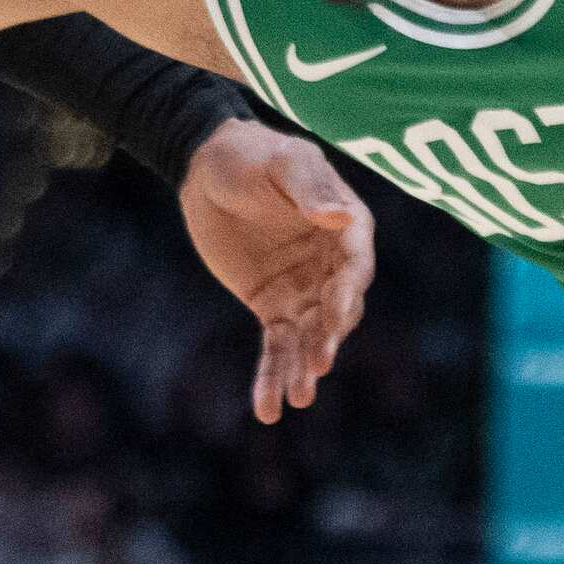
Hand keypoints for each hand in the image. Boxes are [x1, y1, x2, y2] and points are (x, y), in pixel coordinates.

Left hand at [179, 120, 372, 422]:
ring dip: (303, 367)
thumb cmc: (253, 154)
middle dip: (328, 338)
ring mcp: (305, 290)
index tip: (335, 315)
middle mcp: (333, 265)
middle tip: (318, 365)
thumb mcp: (282, 162)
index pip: (355, 267)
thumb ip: (310, 189)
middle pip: (338, 310)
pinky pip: (277, 347)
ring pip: (309, 337)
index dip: (347, 292)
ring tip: (296, 398)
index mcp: (348, 227)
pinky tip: (268, 409)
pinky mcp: (274, 307)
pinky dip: (272, 376)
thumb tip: (340, 216)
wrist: (207, 168)